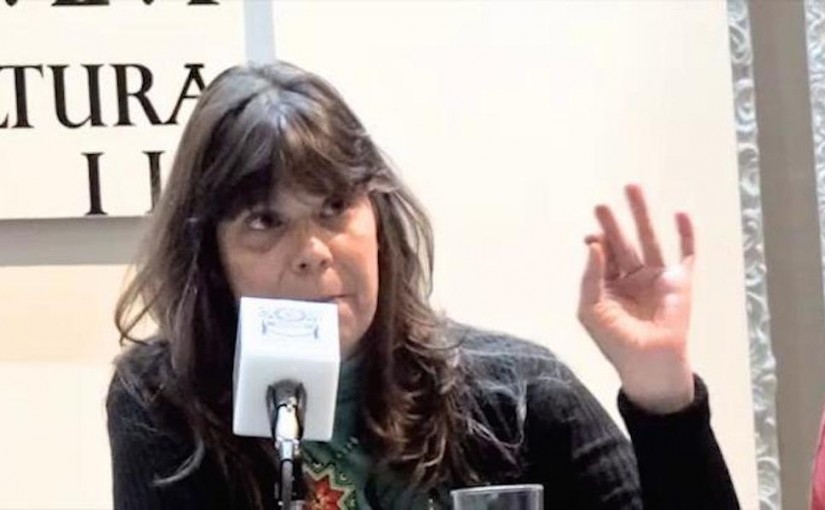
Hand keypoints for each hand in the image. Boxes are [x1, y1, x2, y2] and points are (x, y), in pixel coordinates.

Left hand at [577, 184, 694, 413]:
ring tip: (632, 188)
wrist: (649, 363)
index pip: (602, 254)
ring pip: (650, 239)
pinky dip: (685, 234)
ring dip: (642, 215)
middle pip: (623, 241)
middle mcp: (632, 277)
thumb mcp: (591, 309)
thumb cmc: (615, 341)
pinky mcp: (681, 282)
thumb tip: (593, 243)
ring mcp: (657, 277)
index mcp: (609, 284)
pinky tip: (680, 214)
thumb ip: (590, 276)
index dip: (597, 241)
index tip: (591, 236)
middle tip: (602, 204)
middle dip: (614, 222)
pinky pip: (685, 253)